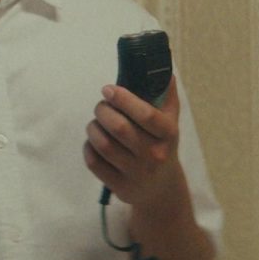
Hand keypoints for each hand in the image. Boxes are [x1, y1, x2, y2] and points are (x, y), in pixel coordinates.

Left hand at [83, 74, 183, 206]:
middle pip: (119, 128)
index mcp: (168, 134)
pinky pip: (94, 163)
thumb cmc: (162, 146)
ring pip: (103, 145)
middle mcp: (154, 155)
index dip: (123, 99)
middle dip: (103, 111)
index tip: (108, 89)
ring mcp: (137, 173)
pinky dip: (88, 148)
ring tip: (95, 123)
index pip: (146, 115)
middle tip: (101, 106)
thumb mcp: (170, 122)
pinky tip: (92, 142)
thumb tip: (165, 70)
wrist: (162, 189)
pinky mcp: (120, 187)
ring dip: (93, 128)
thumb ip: (167, 96)